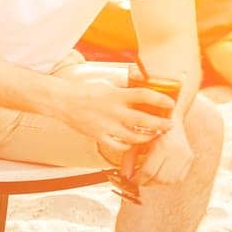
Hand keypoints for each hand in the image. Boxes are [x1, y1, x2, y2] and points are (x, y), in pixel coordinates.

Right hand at [58, 78, 174, 147]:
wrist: (61, 101)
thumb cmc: (83, 91)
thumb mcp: (106, 85)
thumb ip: (124, 88)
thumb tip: (141, 85)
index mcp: (116, 95)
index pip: (145, 96)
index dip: (161, 100)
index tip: (170, 104)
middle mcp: (113, 111)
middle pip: (145, 121)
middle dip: (161, 124)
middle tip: (169, 125)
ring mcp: (106, 125)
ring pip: (134, 137)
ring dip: (148, 137)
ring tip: (154, 135)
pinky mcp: (98, 135)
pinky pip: (118, 145)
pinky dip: (128, 146)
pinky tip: (131, 143)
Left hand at [132, 121, 192, 186]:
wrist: (170, 118)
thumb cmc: (149, 130)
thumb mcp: (136, 142)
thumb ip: (129, 160)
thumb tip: (125, 176)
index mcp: (162, 145)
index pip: (149, 171)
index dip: (137, 179)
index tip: (129, 179)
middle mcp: (176, 151)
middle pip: (159, 178)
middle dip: (145, 182)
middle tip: (136, 180)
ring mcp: (185, 155)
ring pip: (169, 180)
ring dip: (155, 183)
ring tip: (146, 177)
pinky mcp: (189, 158)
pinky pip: (177, 178)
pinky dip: (166, 180)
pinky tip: (157, 174)